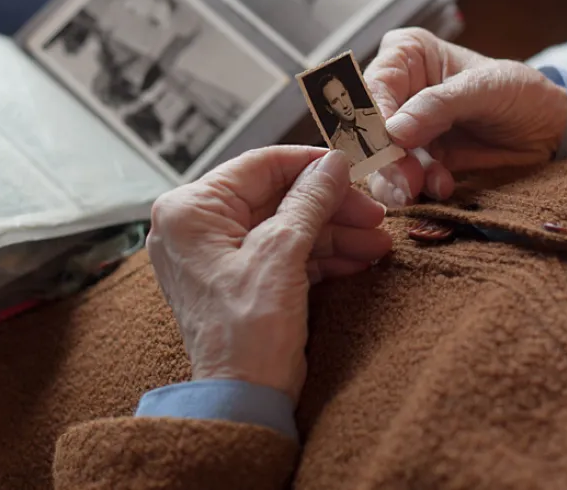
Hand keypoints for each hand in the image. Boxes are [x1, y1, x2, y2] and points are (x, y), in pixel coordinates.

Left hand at [146, 147, 390, 402]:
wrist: (241, 402)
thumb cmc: (246, 332)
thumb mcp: (282, 253)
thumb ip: (309, 201)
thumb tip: (332, 164)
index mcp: (190, 210)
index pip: (259, 166)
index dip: (311, 165)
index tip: (350, 167)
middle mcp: (194, 227)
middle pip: (275, 197)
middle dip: (329, 208)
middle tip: (373, 214)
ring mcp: (214, 255)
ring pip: (284, 227)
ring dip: (332, 234)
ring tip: (376, 243)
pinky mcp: (235, 280)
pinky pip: (280, 253)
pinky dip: (318, 257)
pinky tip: (358, 261)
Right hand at [364, 28, 566, 207]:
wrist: (551, 132)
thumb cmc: (521, 93)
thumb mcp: (486, 89)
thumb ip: (438, 105)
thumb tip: (393, 131)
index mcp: (406, 55)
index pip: (373, 86)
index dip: (375, 118)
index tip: (390, 144)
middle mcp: (397, 90)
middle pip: (367, 127)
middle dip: (386, 157)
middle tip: (410, 179)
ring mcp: (403, 129)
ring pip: (378, 159)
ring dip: (399, 179)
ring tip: (431, 185)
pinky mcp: (415, 161)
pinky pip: (398, 180)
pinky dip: (413, 190)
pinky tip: (441, 187)